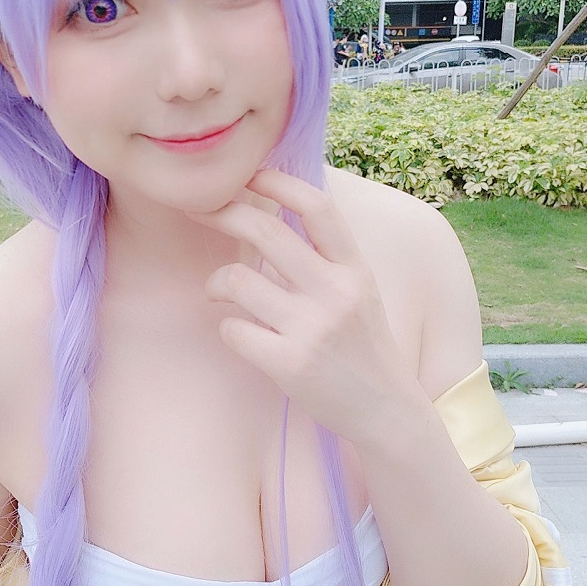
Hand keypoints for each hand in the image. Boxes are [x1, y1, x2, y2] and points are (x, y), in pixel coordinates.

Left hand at [184, 168, 419, 447]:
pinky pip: (233, 329)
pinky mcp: (289, 364)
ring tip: (219, 291)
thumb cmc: (362, 346)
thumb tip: (276, 210)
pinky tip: (239, 332)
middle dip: (223, 212)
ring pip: (237, 280)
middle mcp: (336, 293)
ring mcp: (312, 329)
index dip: (277, 182)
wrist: (385, 410)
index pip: (317, 206)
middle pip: (265, 231)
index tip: (248, 175)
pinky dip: (227, 327)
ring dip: (216, 282)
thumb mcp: (359, 291)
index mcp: (355, 269)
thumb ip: (326, 257)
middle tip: (201, 211)